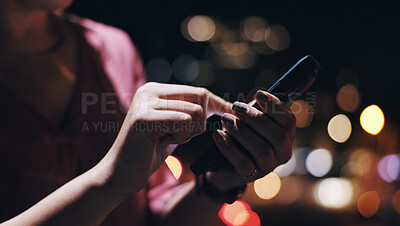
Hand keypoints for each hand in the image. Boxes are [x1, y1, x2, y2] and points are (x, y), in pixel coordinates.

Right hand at [99, 82, 232, 194]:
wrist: (119, 175)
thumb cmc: (149, 153)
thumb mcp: (174, 128)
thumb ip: (190, 114)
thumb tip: (225, 106)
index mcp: (156, 90)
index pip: (198, 92)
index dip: (218, 104)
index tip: (235, 113)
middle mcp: (149, 90)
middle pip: (200, 99)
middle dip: (199, 124)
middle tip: (177, 136)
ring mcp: (144, 102)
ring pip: (195, 113)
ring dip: (187, 133)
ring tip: (164, 139)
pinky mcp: (143, 118)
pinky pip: (183, 122)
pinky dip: (179, 136)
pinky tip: (159, 142)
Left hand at [207, 90, 295, 190]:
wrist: (224, 165)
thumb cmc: (240, 137)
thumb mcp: (249, 122)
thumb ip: (256, 111)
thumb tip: (257, 97)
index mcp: (286, 137)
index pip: (289, 121)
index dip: (275, 106)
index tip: (258, 94)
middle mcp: (282, 153)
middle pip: (277, 135)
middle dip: (256, 118)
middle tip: (236, 106)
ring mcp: (268, 167)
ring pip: (262, 149)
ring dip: (242, 131)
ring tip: (225, 119)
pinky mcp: (251, 176)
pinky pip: (243, 162)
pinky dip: (229, 147)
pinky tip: (218, 134)